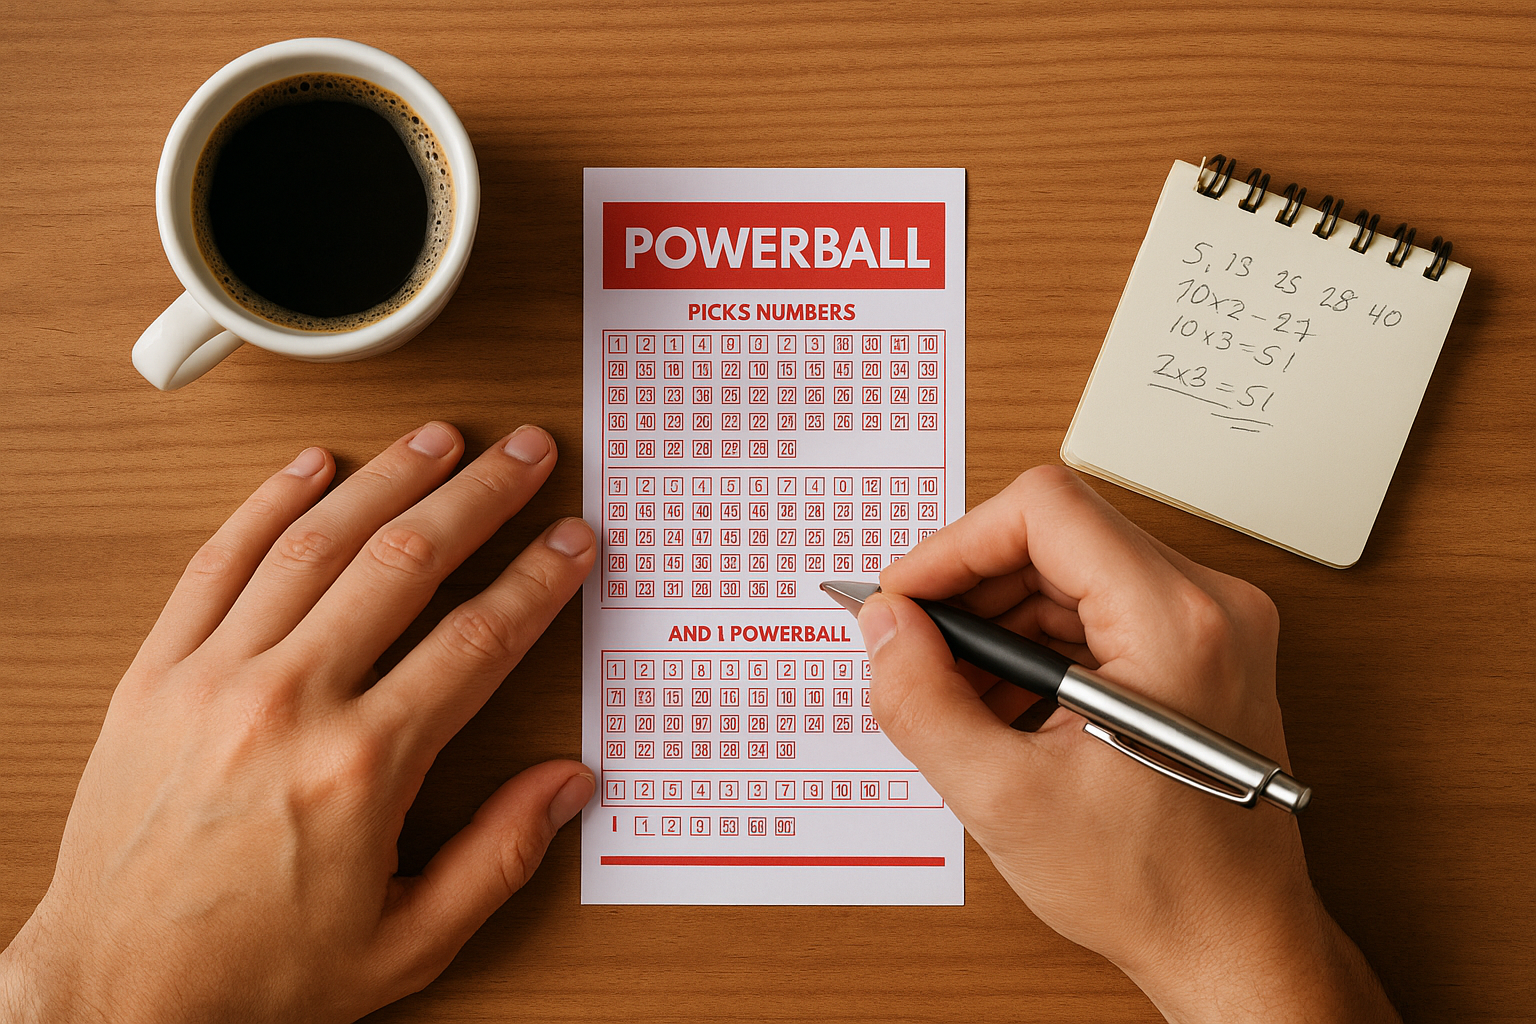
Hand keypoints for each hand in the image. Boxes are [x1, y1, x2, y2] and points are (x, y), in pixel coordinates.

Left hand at [0, 422, 596, 1023]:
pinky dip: (267, 503)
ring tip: (441, 438)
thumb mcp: (407, 942)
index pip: (478, 639)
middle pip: (407, 562)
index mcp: (362, 768)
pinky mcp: (155, 675)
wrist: (116, 995)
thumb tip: (568, 785)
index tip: (572, 542)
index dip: (540, 579)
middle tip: (526, 453)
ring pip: (317, 542)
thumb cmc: (258, 975)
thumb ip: (499, 857)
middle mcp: (289, 704)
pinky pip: (218, 563)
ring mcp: (214, 678)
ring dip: (388, 477)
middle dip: (481, 496)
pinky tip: (313, 466)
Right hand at [860, 466, 1398, 1022]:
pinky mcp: (1201, 650)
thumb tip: (883, 626)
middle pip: (1055, 535)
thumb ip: (922, 700)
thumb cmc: (1157, 885)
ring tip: (957, 697)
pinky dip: (1037, 649)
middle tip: (916, 652)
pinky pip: (1096, 611)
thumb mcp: (1004, 798)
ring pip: (1070, 572)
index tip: (907, 599)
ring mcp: (1212, 626)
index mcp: (1175, 623)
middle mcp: (1209, 605)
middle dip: (971, 591)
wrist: (1234, 944)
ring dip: (999, 624)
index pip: (1044, 509)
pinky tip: (1002, 709)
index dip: (956, 546)